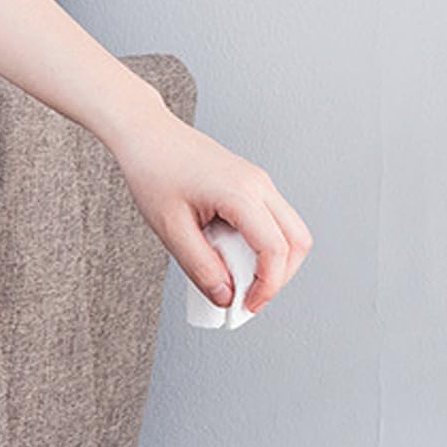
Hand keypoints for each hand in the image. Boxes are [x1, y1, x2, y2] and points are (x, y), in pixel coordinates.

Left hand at [105, 101, 312, 315]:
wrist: (149, 137)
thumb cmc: (154, 175)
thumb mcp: (171, 230)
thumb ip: (201, 267)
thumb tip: (225, 298)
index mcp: (241, 194)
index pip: (275, 249)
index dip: (267, 287)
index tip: (245, 308)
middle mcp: (260, 185)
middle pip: (297, 241)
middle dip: (279, 278)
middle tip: (246, 301)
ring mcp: (260, 183)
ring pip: (291, 231)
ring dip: (274, 263)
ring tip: (240, 283)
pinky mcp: (252, 185)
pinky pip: (273, 222)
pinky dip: (263, 247)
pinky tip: (234, 260)